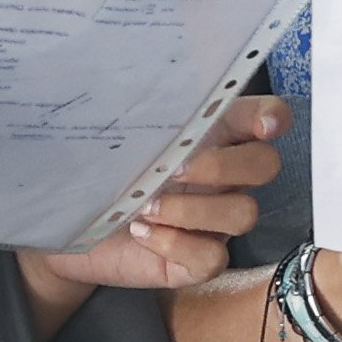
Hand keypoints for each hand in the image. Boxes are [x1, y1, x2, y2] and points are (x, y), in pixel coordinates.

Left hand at [28, 96, 288, 294]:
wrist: (69, 227)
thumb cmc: (99, 171)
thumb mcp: (119, 135)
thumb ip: (147, 113)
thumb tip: (148, 79)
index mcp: (213, 137)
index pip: (265, 117)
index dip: (272, 118)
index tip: (260, 126)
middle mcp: (224, 178)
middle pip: (265, 165)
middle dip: (224, 166)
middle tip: (175, 171)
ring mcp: (215, 222)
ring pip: (243, 214)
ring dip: (192, 210)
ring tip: (145, 208)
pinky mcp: (198, 262)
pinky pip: (211, 257)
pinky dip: (175, 244)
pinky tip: (142, 233)